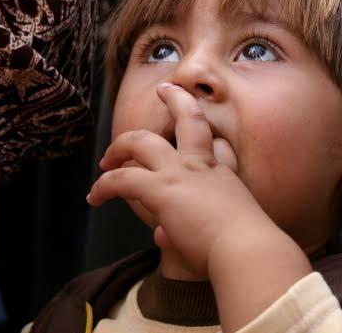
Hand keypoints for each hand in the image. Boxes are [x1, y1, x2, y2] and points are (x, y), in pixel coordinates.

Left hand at [88, 83, 310, 331]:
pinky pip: (121, 179)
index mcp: (227, 177)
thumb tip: (162, 237)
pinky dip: (104, 186)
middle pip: (190, 119)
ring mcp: (182, 173)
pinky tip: (95, 197)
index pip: (221, 146)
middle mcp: (204, 166)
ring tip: (106, 158)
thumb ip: (185, 234)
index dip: (212, 141)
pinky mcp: (162, 189)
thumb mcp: (219, 236)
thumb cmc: (242, 250)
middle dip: (176, 100)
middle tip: (165, 90)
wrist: (246, 250)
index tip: (208, 143)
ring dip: (120, 145)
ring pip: (142, 141)